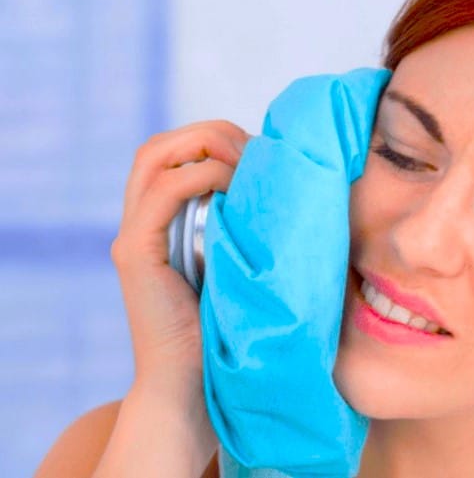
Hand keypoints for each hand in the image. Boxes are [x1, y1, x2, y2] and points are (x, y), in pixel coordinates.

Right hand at [110, 120, 247, 400]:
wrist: (195, 388)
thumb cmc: (230, 332)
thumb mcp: (242, 266)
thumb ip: (248, 229)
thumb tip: (293, 192)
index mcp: (164, 223)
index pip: (176, 154)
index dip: (217, 139)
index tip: (264, 153)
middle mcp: (142, 223)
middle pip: (160, 146)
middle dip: (211, 133)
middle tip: (256, 148)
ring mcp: (133, 236)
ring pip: (153, 157)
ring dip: (205, 145)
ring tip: (246, 161)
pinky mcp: (135, 255)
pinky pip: (162, 194)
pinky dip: (199, 176)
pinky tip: (234, 186)